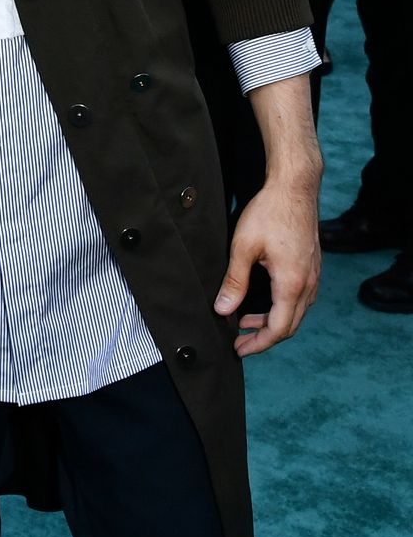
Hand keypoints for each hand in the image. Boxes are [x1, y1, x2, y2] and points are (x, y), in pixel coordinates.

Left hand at [214, 175, 320, 356]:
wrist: (295, 187)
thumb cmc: (269, 212)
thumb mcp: (243, 247)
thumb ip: (234, 282)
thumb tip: (223, 309)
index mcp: (292, 284)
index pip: (278, 329)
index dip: (258, 344)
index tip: (239, 349)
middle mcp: (308, 284)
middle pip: (289, 325)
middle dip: (264, 337)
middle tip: (240, 341)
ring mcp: (314, 276)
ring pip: (296, 312)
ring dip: (272, 321)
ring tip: (246, 321)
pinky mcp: (312, 266)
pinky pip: (300, 298)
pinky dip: (282, 307)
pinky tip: (265, 300)